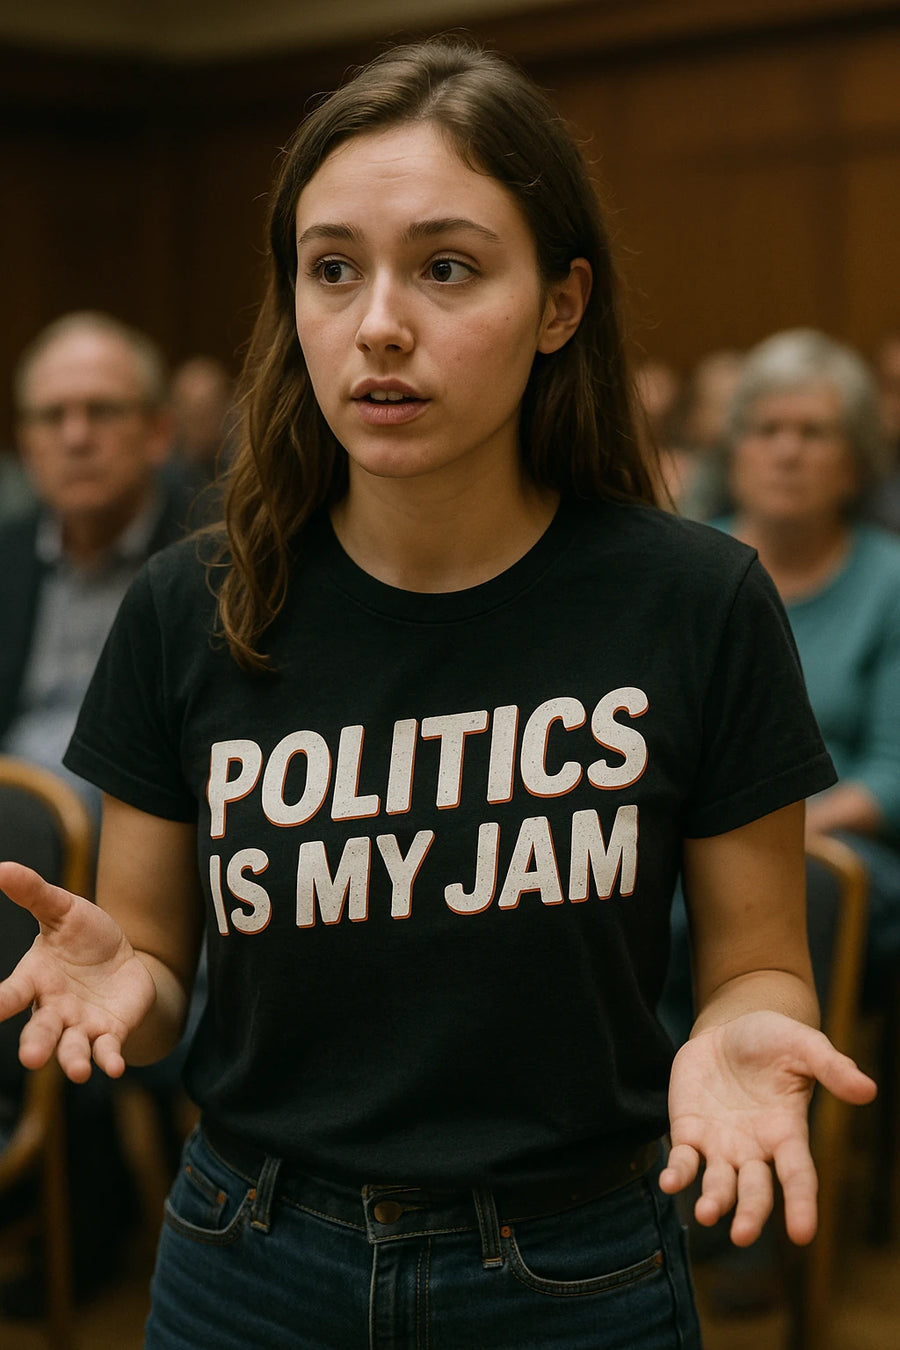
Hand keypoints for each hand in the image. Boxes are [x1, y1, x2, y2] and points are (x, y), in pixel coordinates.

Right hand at [0, 861, 155, 1081]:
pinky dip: (109, 1060)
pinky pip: (107, 1050)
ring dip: (73, 1060)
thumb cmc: (83, 936)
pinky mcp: (110, 1033)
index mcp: (35, 980)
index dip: (0, 1002)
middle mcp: (52, 1009)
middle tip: (31, 1058)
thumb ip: (33, 893)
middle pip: (40, 1029)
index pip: (12, 993)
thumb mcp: (62, 909)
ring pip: (71, 1048)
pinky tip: (115, 1068)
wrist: (123, 959)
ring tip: (77, 1070)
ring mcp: (80, 1024)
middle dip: (36, 1044)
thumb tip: (0, 867)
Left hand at [660, 1009, 875, 1245]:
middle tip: (742, 1235)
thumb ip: (832, 1067)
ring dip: (713, 1200)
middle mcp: (755, 1149)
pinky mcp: (688, 1131)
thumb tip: (868, 1090)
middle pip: (755, 1191)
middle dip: (750, 1214)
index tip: (802, 1234)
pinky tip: (669, 1181)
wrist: (728, 1029)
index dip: (801, 1205)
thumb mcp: (804, 1045)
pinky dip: (677, 1173)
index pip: (798, 1176)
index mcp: (787, 1133)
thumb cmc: (773, 1040)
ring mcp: (720, 1144)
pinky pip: (683, 1159)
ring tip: (707, 1213)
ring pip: (718, 1184)